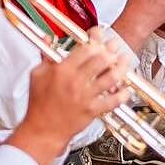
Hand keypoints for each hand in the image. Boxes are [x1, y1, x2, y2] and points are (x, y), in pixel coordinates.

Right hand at [12, 32, 132, 164]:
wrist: (42, 130)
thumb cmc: (39, 104)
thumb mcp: (37, 76)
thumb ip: (46, 56)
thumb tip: (49, 39)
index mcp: (62, 71)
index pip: (85, 49)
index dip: (95, 39)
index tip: (99, 35)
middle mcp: (75, 81)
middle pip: (101, 60)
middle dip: (111, 50)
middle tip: (115, 46)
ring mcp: (85, 96)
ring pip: (111, 77)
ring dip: (122, 67)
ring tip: (125, 61)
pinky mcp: (92, 111)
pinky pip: (113, 101)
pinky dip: (123, 94)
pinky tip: (126, 89)